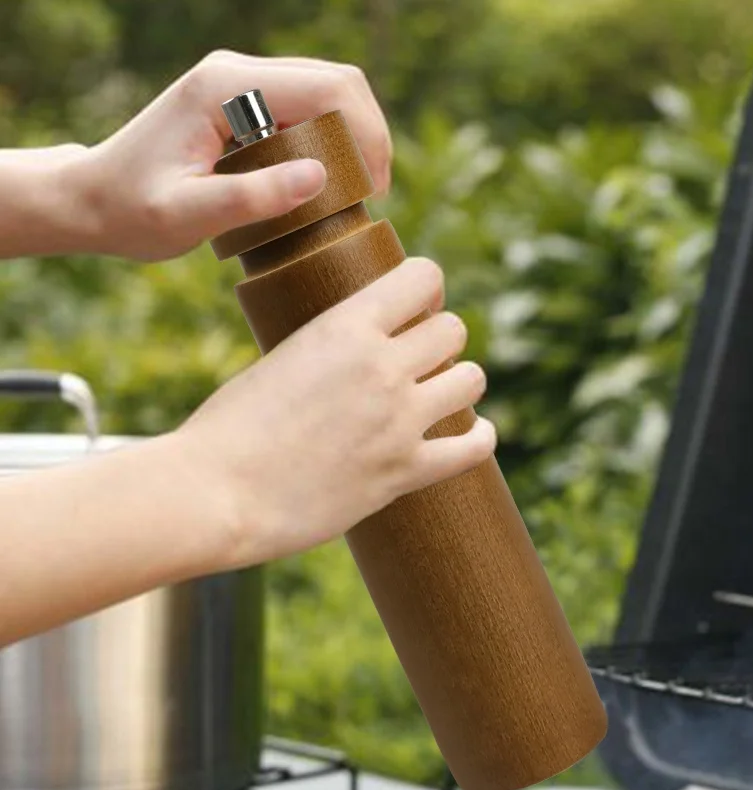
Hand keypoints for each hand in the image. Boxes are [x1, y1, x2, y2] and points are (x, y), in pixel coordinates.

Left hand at [74, 49, 391, 260]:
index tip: (372, 192)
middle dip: (368, 134)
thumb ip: (253, 197)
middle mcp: (237, 72)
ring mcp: (241, 84)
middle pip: (337, 80)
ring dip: (354, 136)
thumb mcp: (189, 215)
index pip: (326, 89)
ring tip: (355, 191)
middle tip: (372, 194)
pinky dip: (332, 140)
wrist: (92, 199)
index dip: (366, 135)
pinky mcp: (243, 103)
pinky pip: (308, 107)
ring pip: (328, 90)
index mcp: (227, 88)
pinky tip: (328, 181)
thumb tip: (320, 176)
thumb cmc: (133, 212)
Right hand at [172, 258, 496, 568]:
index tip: (417, 308)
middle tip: (421, 360)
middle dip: (440, 341)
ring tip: (441, 395)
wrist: (214, 493)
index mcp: (345, 326)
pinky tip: (474, 433)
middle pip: (454, 330)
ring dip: (460, 383)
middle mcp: (382, 366)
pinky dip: (480, 437)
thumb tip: (360, 348)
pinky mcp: (404, 472)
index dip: (427, 290)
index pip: (425, 277)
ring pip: (473, 379)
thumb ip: (332, 348)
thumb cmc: (229, 428)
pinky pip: (475, 447)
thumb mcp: (282, 359)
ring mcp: (399, 421)